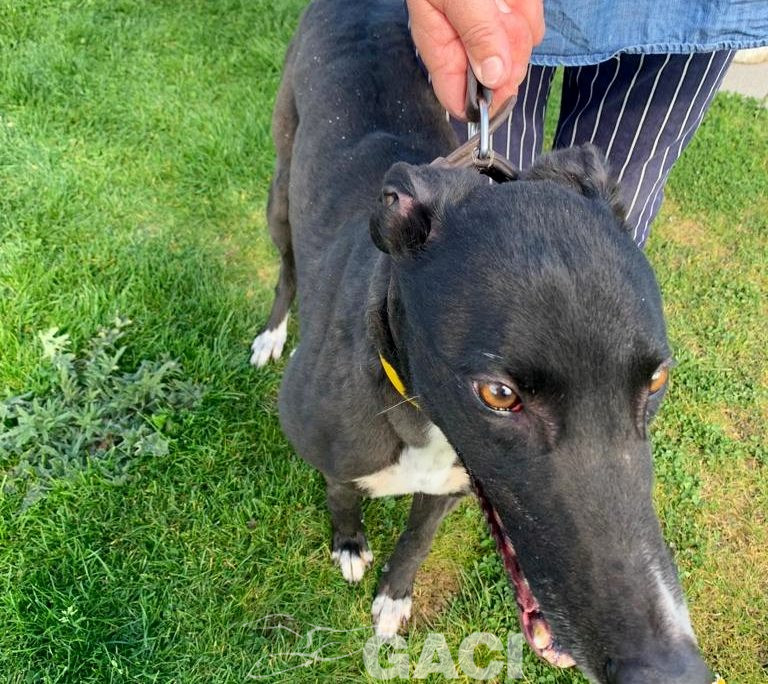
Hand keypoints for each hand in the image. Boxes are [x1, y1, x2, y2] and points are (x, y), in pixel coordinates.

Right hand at [406, 0, 544, 118]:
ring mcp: (488, 28)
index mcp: (438, 44)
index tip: (503, 89)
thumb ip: (476, 32)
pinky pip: (530, 27)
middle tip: (503, 17)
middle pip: (495, 77)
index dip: (482, 102)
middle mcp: (462, 42)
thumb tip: (492, 78)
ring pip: (517, 52)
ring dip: (519, 24)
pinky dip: (528, 8)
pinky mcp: (508, 14)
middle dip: (508, 49)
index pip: (456, 97)